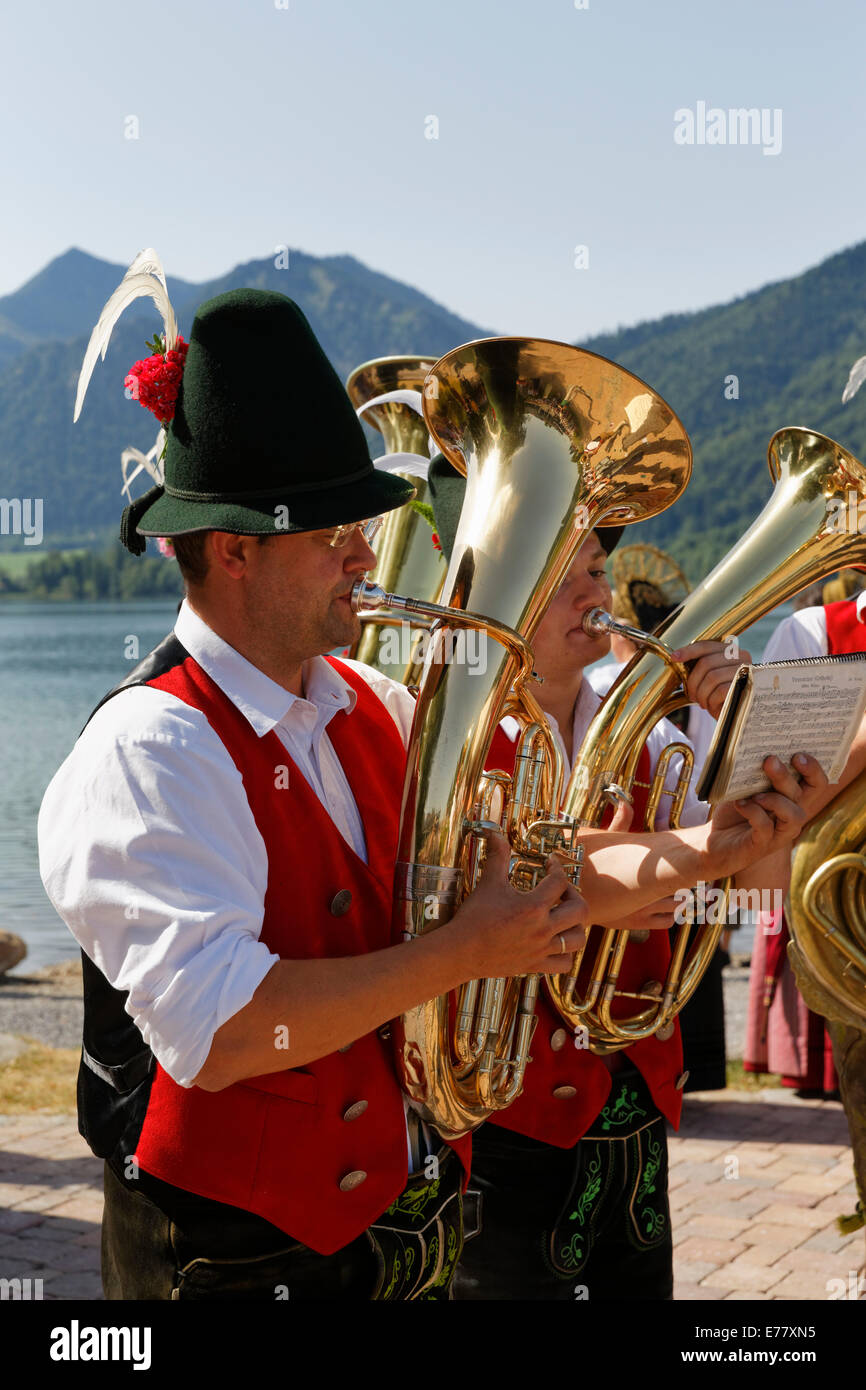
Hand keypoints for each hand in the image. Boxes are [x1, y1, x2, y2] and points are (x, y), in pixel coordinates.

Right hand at [453, 830, 587, 977]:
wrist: (460, 952)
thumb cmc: (473, 917)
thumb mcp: (488, 883)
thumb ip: (497, 857)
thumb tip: (496, 832)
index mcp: (532, 906)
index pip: (560, 881)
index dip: (557, 867)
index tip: (550, 864)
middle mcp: (542, 929)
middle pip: (580, 910)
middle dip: (576, 896)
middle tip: (562, 892)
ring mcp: (541, 950)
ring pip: (578, 939)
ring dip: (576, 925)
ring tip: (563, 917)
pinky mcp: (536, 965)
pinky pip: (565, 964)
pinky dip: (566, 954)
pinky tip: (556, 942)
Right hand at [583, 798, 677, 929]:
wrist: (575, 898)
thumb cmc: (591, 868)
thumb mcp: (605, 844)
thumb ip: (619, 824)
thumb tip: (625, 803)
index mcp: (642, 872)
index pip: (677, 869)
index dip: (686, 866)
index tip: (687, 860)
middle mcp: (645, 893)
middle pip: (683, 888)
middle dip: (687, 881)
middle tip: (688, 875)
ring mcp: (642, 910)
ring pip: (678, 905)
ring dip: (681, 898)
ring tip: (678, 889)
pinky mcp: (638, 923)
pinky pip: (667, 921)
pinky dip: (671, 915)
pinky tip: (666, 906)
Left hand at [670, 639, 752, 718]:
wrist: (744, 716)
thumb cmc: (726, 697)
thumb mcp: (713, 678)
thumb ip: (702, 667)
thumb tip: (677, 658)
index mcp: (732, 651)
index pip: (707, 646)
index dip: (689, 651)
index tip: (674, 658)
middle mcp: (742, 657)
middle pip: (706, 663)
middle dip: (693, 682)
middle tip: (692, 695)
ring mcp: (746, 670)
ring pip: (712, 677)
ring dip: (702, 693)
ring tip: (703, 702)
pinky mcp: (747, 685)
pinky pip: (720, 691)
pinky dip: (711, 701)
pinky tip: (713, 706)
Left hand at [706, 752, 826, 873]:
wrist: (714, 841)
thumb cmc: (735, 809)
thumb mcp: (745, 787)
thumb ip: (756, 772)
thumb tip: (757, 751)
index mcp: (791, 798)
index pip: (816, 784)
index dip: (814, 769)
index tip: (798, 755)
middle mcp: (791, 816)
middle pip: (803, 795)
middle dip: (786, 776)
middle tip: (769, 760)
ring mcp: (779, 833)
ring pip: (794, 815)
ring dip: (776, 800)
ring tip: (755, 794)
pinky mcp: (762, 845)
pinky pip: (766, 827)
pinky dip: (753, 812)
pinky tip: (739, 804)